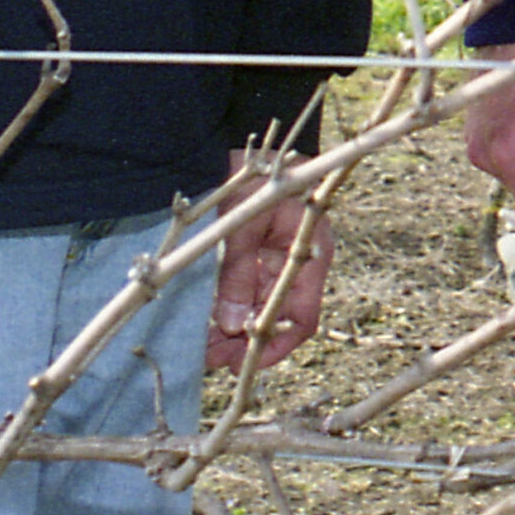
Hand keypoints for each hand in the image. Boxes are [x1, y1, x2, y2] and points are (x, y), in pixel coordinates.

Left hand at [206, 190, 335, 369]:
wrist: (251, 151)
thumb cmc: (255, 179)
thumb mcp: (243, 225)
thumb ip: (238, 274)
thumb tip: (231, 326)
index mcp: (310, 255)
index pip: (302, 317)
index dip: (278, 345)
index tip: (246, 363)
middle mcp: (299, 265)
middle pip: (278, 319)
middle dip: (246, 343)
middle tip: (212, 358)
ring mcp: (280, 263)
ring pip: (260, 310)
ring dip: (234, 330)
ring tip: (203, 347)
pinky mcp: (261, 259)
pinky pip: (249, 294)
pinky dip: (230, 310)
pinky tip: (207, 323)